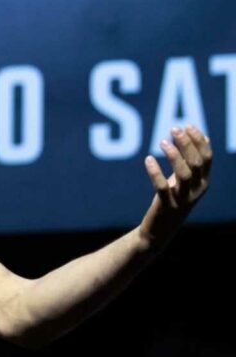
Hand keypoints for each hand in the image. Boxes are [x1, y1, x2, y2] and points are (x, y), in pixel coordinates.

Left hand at [139, 125, 211, 249]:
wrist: (159, 231)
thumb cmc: (172, 200)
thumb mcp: (185, 180)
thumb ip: (193, 161)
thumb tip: (202, 136)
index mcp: (204, 182)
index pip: (207, 158)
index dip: (199, 140)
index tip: (187, 125)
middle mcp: (197, 190)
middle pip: (196, 163)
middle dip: (187, 144)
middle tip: (174, 129)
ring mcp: (183, 199)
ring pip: (184, 174)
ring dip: (174, 155)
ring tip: (162, 141)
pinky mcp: (166, 206)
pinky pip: (162, 187)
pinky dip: (155, 172)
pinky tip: (148, 159)